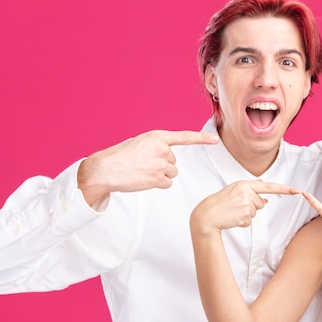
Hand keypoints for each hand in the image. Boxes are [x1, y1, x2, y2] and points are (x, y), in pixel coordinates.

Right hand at [78, 130, 218, 206]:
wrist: (106, 169)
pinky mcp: (159, 178)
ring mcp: (161, 164)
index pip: (184, 137)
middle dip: (162, 165)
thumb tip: (169, 159)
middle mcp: (162, 149)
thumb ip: (157, 147)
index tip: (215, 139)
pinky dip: (158, 184)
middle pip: (174, 162)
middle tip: (143, 164)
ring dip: (160, 175)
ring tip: (143, 172)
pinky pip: (167, 184)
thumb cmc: (121, 156)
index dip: (202, 138)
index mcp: (157, 136)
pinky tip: (144, 180)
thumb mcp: (140, 143)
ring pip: (172, 173)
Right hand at [190, 180, 298, 234]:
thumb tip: (265, 200)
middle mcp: (246, 192)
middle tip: (236, 207)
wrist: (207, 215)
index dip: (283, 189)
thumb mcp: (234, 192)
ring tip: (233, 212)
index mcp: (244, 184)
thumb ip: (250, 193)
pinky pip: (250, 221)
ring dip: (246, 215)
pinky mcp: (245, 215)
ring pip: (256, 212)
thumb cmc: (220, 204)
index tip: (296, 190)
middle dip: (252, 207)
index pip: (268, 186)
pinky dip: (242, 222)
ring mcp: (246, 203)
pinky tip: (232, 218)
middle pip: (261, 203)